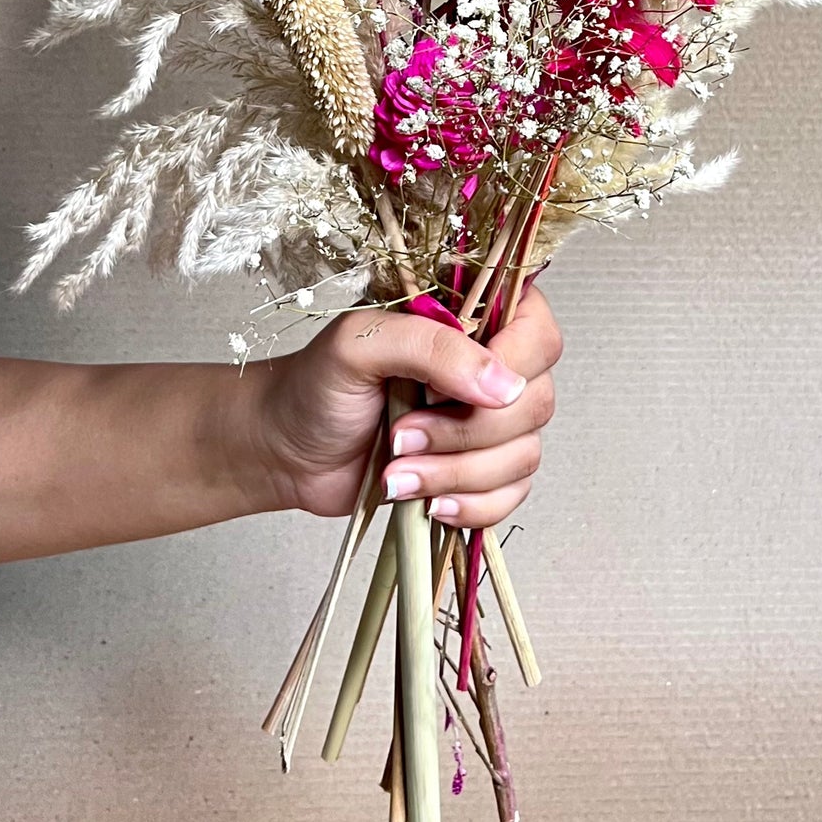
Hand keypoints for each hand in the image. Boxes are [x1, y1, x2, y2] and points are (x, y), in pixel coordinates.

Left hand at [248, 287, 561, 526]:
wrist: (285, 451)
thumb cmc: (314, 386)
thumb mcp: (359, 346)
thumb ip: (432, 348)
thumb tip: (505, 386)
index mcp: (469, 315)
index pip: (536, 328)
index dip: (514, 363)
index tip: (462, 390)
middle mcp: (490, 364)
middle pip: (536, 401)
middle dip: (467, 432)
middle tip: (401, 435)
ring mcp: (487, 421)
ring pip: (524, 455)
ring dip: (458, 474)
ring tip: (397, 471)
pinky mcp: (478, 470)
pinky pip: (511, 496)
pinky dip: (470, 506)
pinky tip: (426, 502)